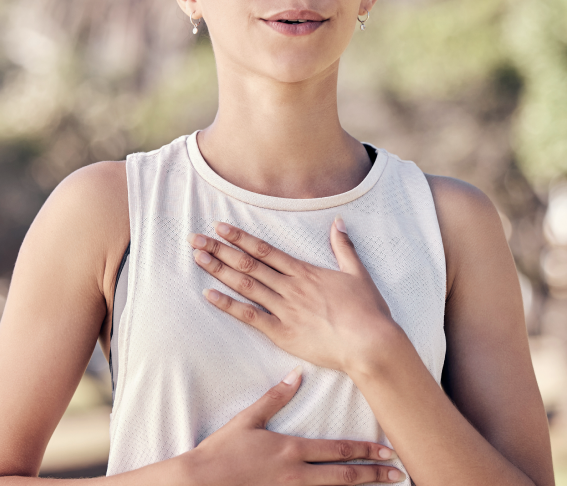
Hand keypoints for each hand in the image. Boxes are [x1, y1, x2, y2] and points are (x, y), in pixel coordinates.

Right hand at [184, 366, 404, 484]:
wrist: (202, 482)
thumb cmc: (223, 450)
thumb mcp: (248, 419)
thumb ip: (275, 397)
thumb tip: (296, 375)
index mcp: (291, 449)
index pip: (336, 450)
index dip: (364, 451)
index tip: (387, 450)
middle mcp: (296, 474)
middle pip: (343, 476)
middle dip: (373, 474)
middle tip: (399, 473)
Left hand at [187, 219, 395, 375]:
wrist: (370, 343)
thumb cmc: (367, 311)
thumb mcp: (357, 273)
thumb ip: (343, 247)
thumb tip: (338, 222)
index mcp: (304, 271)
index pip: (265, 250)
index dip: (240, 237)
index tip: (220, 227)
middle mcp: (290, 286)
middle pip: (248, 263)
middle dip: (220, 250)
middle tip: (196, 239)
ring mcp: (284, 309)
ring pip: (245, 285)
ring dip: (220, 270)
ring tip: (198, 258)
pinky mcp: (283, 333)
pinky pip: (250, 316)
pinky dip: (228, 305)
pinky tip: (210, 295)